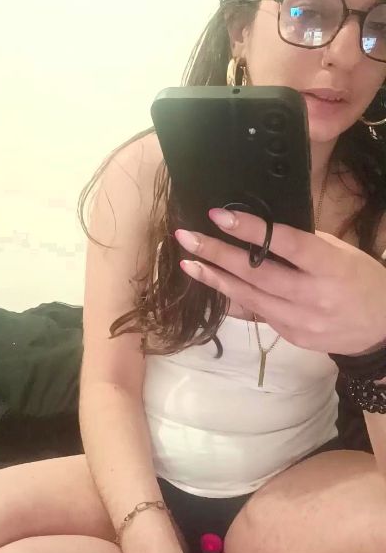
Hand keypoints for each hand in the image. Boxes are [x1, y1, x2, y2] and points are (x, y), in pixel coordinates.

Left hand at [175, 208, 385, 355]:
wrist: (382, 329)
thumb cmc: (361, 279)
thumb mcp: (340, 253)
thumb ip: (303, 245)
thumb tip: (261, 232)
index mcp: (330, 266)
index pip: (286, 244)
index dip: (251, 230)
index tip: (219, 215)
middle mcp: (312, 296)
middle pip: (257, 273)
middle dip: (217, 253)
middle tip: (186, 236)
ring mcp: (300, 321)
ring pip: (249, 297)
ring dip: (214, 278)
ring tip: (188, 261)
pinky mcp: (291, 337)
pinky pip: (257, 313)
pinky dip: (233, 297)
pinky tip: (213, 283)